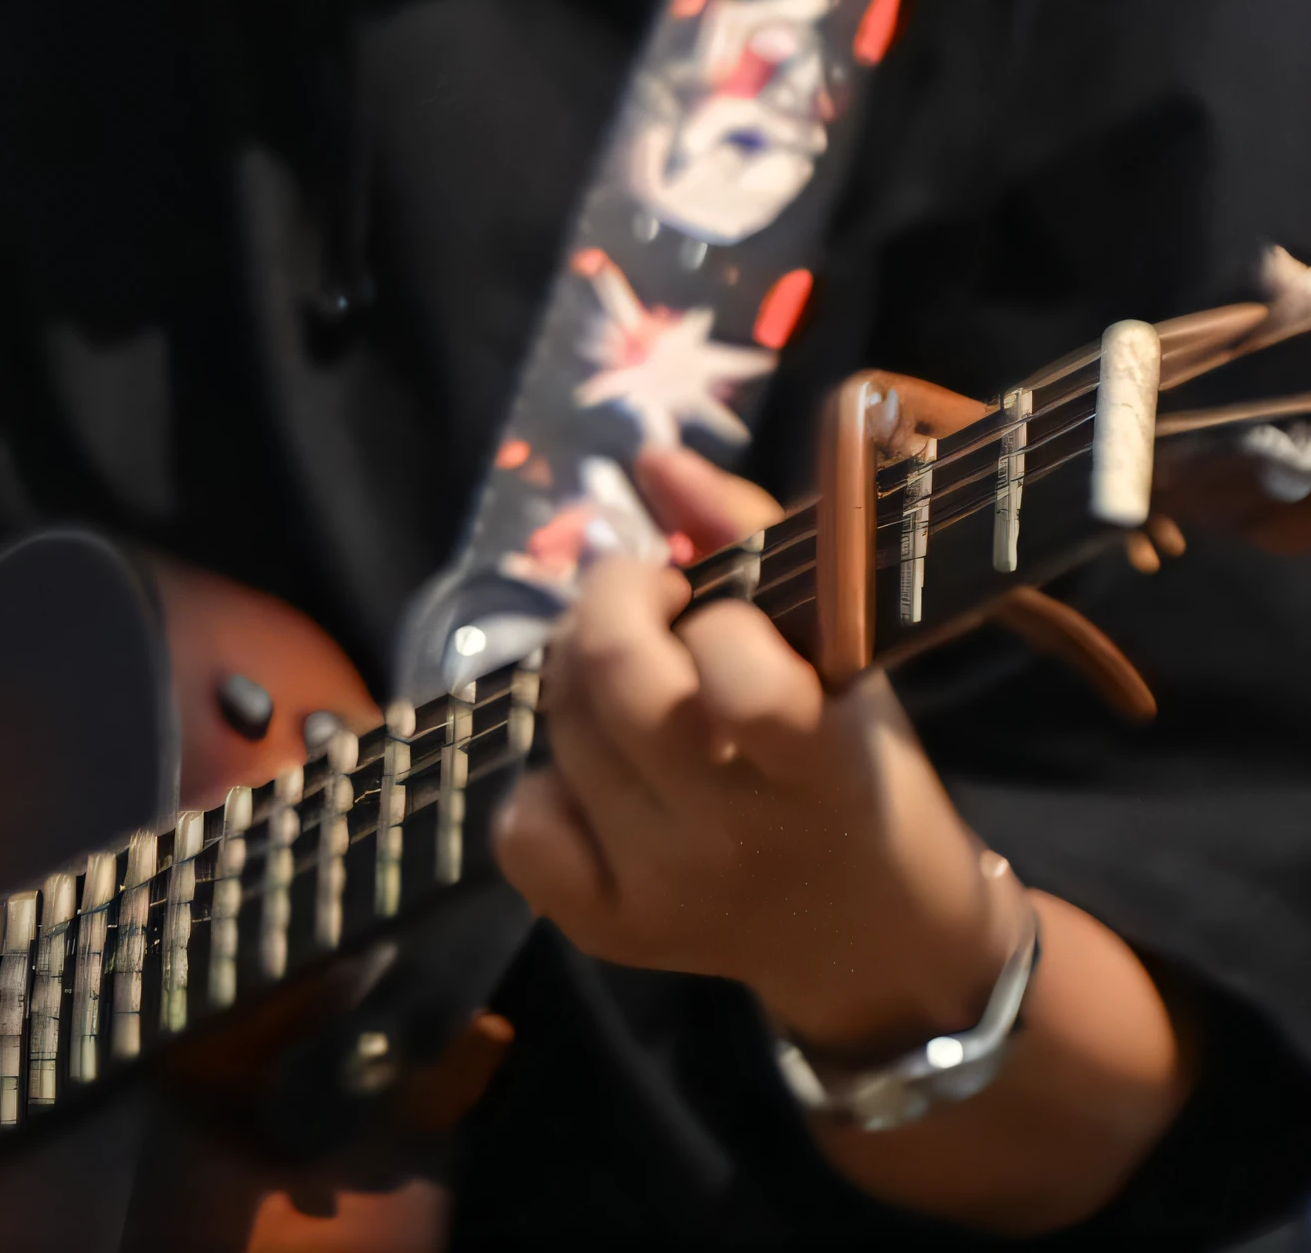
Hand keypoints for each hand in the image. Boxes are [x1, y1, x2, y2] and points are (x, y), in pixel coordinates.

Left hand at [493, 446, 1015, 1054]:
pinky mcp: (608, 932)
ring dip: (581, 678)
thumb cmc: (861, 772)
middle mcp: (734, 839)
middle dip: (615, 603)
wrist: (880, 943)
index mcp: (819, 768)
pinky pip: (522, 829)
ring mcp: (664, 891)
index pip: (743, 685)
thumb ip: (751, 536)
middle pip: (615, 681)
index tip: (718, 607)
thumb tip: (654, 459)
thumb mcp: (845, 655)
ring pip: (563, 731)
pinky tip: (598, 774)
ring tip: (634, 683)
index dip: (714, 619)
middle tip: (649, 605)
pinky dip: (544, 780)